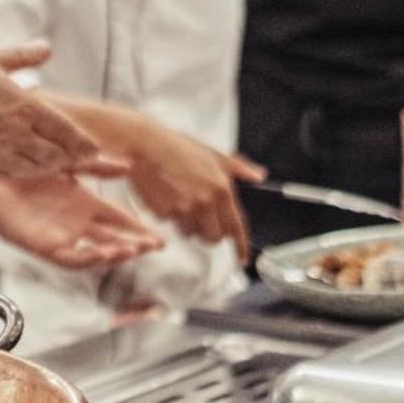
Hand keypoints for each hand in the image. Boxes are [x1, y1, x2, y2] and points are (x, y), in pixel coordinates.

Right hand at [0, 43, 101, 178]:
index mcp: (22, 106)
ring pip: (37, 168)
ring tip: (62, 168)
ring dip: (52, 168)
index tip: (94, 149)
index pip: (64, 128)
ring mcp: (0, 156)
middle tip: (87, 163)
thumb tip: (46, 48)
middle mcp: (17, 136)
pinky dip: (26, 176)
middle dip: (72, 158)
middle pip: (56, 153)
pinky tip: (26, 173)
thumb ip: (18, 56)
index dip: (82, 141)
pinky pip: (12, 176)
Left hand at [0, 173, 163, 269]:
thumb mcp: (66, 163)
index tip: (159, 238)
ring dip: (115, 254)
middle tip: (153, 246)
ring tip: (132, 250)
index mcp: (84, 204)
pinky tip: (101, 254)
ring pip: (95, 252)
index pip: (119, 220)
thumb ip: (96, 166)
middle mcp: (76, 223)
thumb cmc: (22, 169)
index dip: (139, 229)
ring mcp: (61, 236)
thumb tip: (128, 166)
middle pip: (113, 240)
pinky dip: (86, 258)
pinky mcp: (43, 245)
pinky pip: (69, 257)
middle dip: (135, 244)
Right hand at [122, 121, 259, 262]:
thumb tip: (258, 175)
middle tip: (204, 219)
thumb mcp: (213, 153)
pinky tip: (168, 197)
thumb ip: (238, 168)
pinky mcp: (163, 213)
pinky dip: (171, 217)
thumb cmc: (176, 146)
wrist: (144, 145)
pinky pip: (171, 225)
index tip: (242, 257)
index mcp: (220, 188)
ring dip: (190, 225)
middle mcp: (203, 202)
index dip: (241, 246)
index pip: (236, 227)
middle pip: (214, 237)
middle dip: (211, 233)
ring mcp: (182, 209)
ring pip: (191, 234)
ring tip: (182, 202)